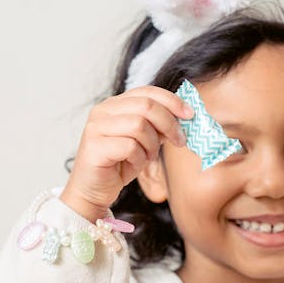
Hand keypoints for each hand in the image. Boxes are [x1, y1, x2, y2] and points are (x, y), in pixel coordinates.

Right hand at [60, 86, 193, 221]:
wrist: (93, 190)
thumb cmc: (118, 165)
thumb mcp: (144, 142)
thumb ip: (158, 127)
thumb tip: (184, 117)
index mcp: (115, 104)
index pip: (148, 92)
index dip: (172, 101)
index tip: (190, 115)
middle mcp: (103, 111)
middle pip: (147, 106)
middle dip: (169, 124)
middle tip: (179, 140)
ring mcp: (96, 127)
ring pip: (139, 126)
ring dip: (152, 145)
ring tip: (148, 157)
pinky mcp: (95, 147)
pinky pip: (130, 147)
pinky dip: (139, 158)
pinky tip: (134, 165)